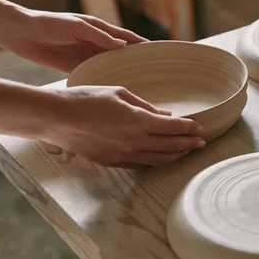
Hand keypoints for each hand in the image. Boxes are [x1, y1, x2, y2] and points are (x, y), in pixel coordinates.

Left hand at [6, 9, 147, 72]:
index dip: (140, 44)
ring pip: (109, 66)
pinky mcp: (75, 67)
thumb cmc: (49, 23)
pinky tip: (112, 89)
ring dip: (120, 73)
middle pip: (120, 54)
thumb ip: (99, 36)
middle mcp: (95, 43)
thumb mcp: (77, 26)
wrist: (22, 34)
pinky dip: (103, 80)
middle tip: (152, 73)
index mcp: (99, 29)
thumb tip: (123, 46)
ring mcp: (86, 55)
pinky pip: (94, 74)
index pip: (125, 37)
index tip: (156, 52)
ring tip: (136, 85)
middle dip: (135, 61)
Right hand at [44, 86, 204, 167]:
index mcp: (139, 122)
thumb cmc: (87, 99)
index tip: (199, 127)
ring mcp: (124, 155)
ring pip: (158, 159)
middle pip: (171, 146)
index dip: (189, 128)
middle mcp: (135, 142)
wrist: (58, 118)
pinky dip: (156, 161)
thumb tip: (164, 115)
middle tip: (201, 142)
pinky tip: (162, 157)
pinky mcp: (113, 162)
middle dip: (189, 144)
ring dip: (176, 156)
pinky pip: (141, 164)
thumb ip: (145, 106)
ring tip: (186, 151)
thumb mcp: (120, 94)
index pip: (173, 127)